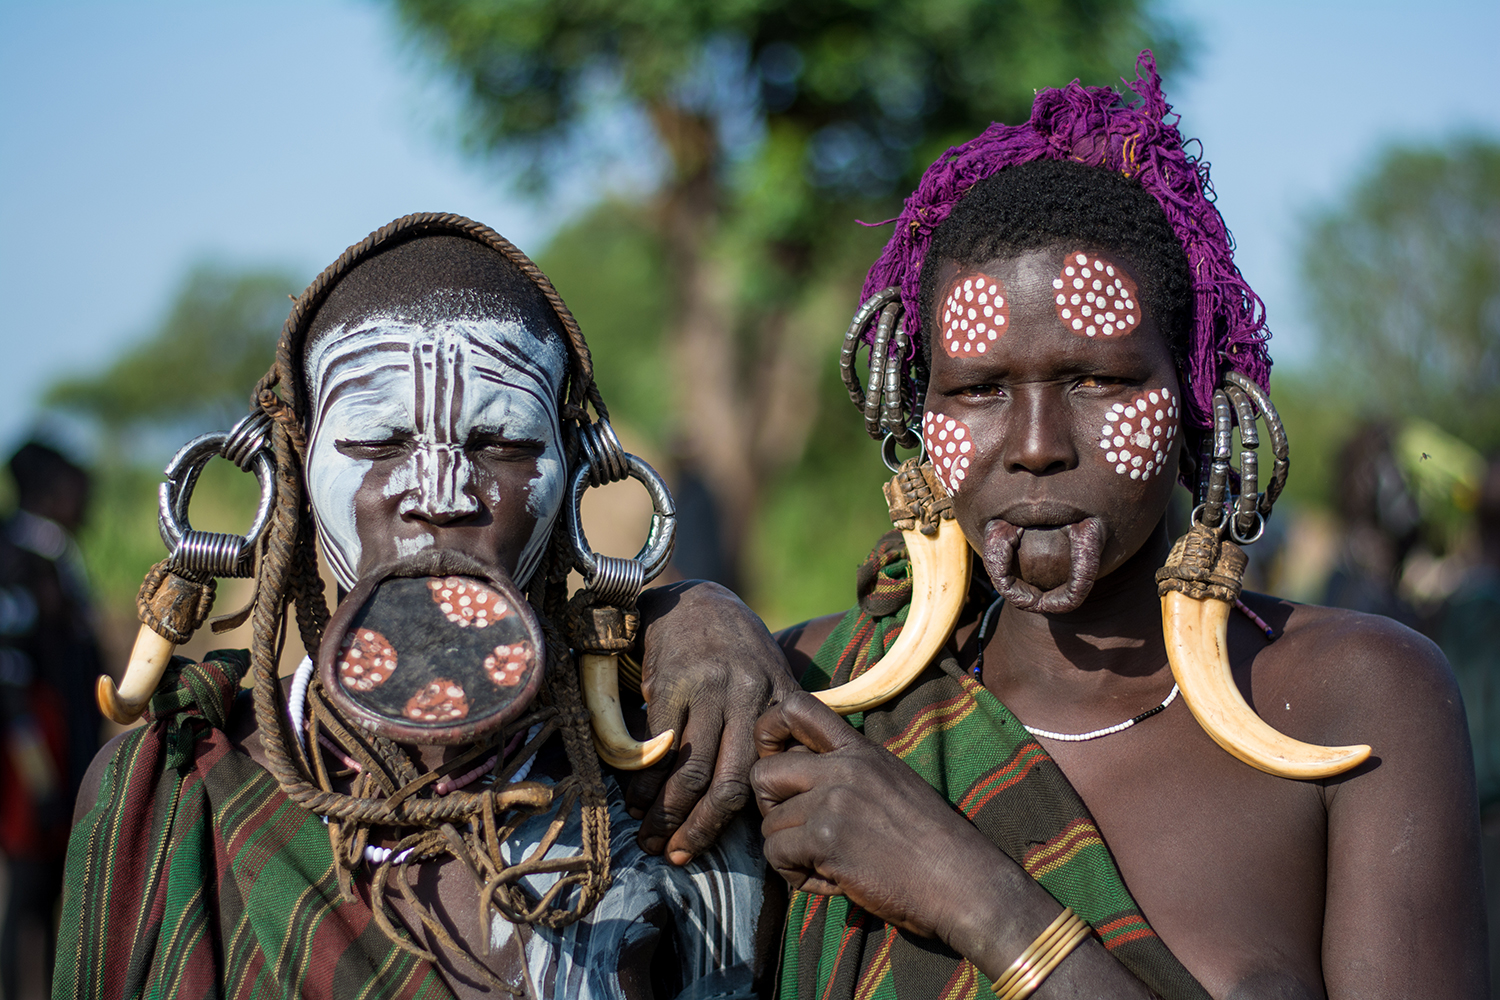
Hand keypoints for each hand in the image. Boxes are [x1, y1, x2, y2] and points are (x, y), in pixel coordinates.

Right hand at [626, 581, 801, 863]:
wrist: (695, 601)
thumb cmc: (736, 650)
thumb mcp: (771, 680)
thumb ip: (775, 730)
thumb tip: (770, 796)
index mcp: (779, 702)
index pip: (764, 776)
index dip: (739, 820)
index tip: (719, 843)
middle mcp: (749, 697)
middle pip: (728, 782)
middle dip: (699, 827)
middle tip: (676, 855)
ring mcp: (710, 689)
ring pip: (691, 769)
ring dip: (667, 812)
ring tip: (650, 836)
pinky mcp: (672, 682)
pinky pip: (659, 745)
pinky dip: (645, 780)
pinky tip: (637, 800)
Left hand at [750, 690, 1013, 942]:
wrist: (965, 882)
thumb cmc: (932, 843)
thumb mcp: (892, 783)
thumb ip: (848, 771)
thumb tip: (796, 777)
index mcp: (860, 750)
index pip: (796, 708)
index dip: (768, 731)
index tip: (774, 760)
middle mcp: (843, 767)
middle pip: (763, 771)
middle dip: (769, 806)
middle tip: (795, 830)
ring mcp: (833, 801)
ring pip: (768, 823)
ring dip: (787, 850)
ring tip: (823, 863)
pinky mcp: (826, 839)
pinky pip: (777, 855)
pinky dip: (796, 876)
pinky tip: (830, 881)